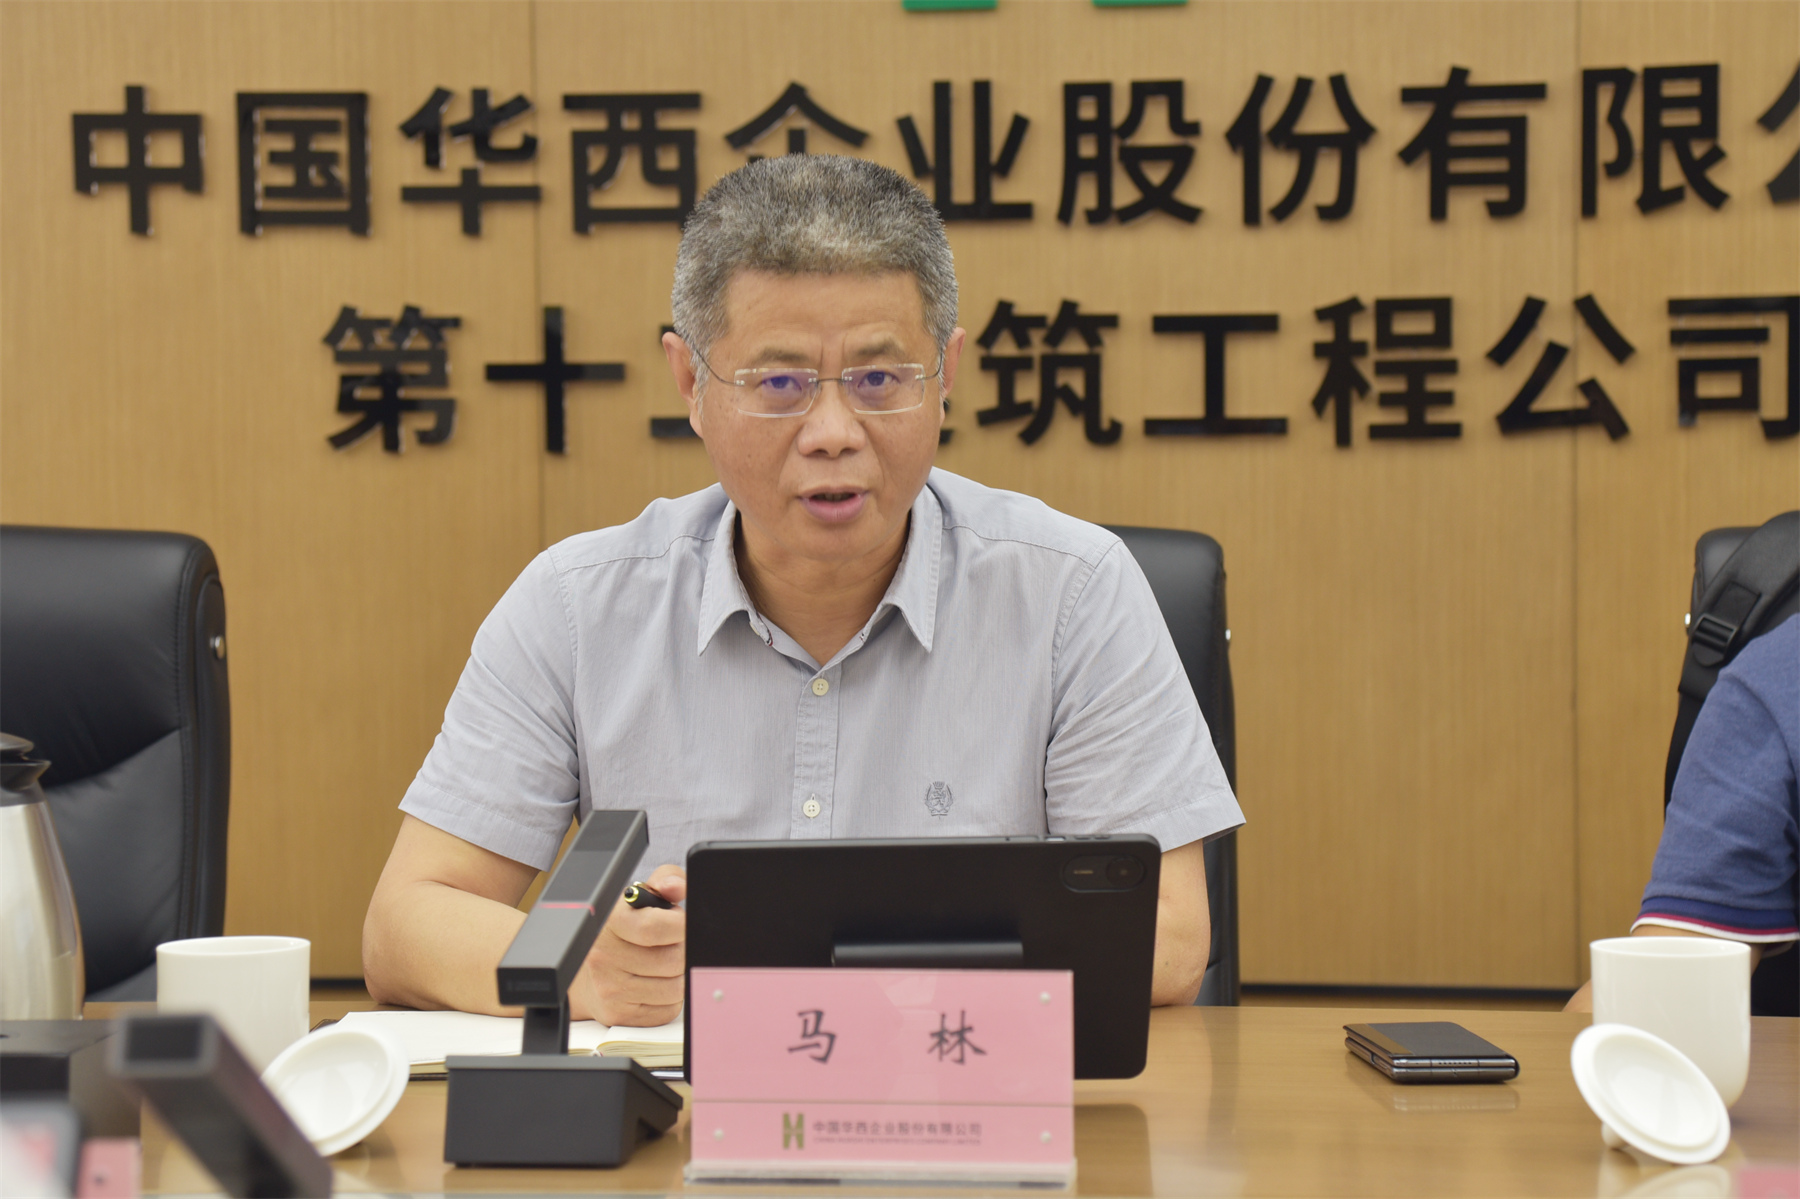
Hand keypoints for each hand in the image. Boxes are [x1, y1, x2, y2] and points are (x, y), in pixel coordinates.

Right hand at [571, 863, 685, 1026]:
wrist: (587, 973)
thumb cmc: (622, 931)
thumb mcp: (641, 897)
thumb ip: (666, 880)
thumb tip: (677, 887)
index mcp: (611, 922)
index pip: (654, 929)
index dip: (679, 927)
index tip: (681, 924)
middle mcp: (604, 956)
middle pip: (672, 960)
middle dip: (682, 951)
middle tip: (672, 944)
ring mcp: (610, 988)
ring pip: (675, 988)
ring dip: (678, 976)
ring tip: (663, 963)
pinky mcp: (620, 1014)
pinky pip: (667, 1010)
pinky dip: (670, 998)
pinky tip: (655, 984)